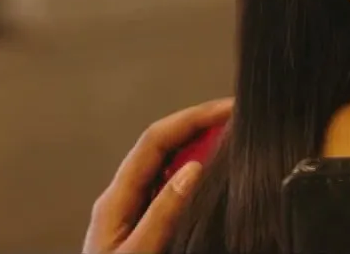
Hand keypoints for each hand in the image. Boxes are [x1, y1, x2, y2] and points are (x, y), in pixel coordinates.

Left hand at [82, 97, 232, 253]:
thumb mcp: (135, 253)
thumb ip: (162, 215)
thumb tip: (191, 171)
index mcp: (114, 200)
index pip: (154, 142)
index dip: (191, 119)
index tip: (225, 110)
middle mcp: (121, 200)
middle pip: (161, 148)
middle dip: (197, 127)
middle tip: (235, 118)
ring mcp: (130, 213)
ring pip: (167, 167)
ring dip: (197, 149)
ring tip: (230, 139)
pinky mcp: (142, 229)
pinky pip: (169, 190)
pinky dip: (193, 175)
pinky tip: (212, 178)